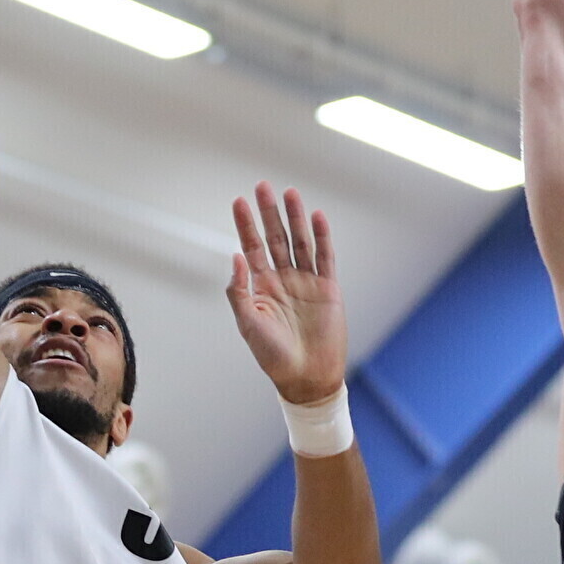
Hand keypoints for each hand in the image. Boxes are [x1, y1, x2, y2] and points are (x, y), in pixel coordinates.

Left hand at [225, 184, 346, 404]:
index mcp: (261, 286)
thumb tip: (235, 256)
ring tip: (290, 193)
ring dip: (295, 218)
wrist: (307, 377)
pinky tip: (317, 217)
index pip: (251, 247)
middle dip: (269, 212)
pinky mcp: (327, 289)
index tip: (238, 201)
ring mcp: (306, 282)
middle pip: (275, 237)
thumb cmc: (273, 356)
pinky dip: (322, 237)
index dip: (245, 224)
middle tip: (263, 186)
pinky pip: (325, 257)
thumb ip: (238, 291)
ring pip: (300, 242)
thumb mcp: (248, 323)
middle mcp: (283, 279)